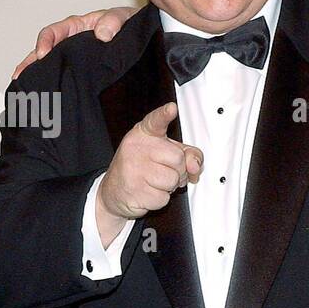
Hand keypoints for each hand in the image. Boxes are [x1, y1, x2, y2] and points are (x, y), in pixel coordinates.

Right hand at [13, 6, 137, 79]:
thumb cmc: (131, 24)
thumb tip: (102, 34)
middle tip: (19, 77)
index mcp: (78, 27)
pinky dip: (54, 86)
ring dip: (37, 77)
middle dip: (30, 64)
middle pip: (44, 52)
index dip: (45, 42)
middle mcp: (73, 43)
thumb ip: (114, 21)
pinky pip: (65, 79)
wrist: (146, 38)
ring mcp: (76, 59)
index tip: (42, 55)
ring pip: (51, 67)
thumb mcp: (124, 17)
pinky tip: (47, 99)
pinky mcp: (84, 74)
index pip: (54, 32)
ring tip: (25, 91)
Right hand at [96, 101, 202, 244]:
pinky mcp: (134, 189)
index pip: (156, 121)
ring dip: (169, 186)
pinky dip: (160, 199)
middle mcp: (137, 147)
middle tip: (164, 171)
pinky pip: (164, 197)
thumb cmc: (143, 168)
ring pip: (173, 180)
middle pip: (178, 158)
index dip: (164, 115)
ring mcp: (133, 168)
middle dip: (178, 170)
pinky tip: (147, 192)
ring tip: (154, 182)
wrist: (113, 191)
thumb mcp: (164, 153)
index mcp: (144, 134)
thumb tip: (195, 166)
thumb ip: (187, 153)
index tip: (171, 108)